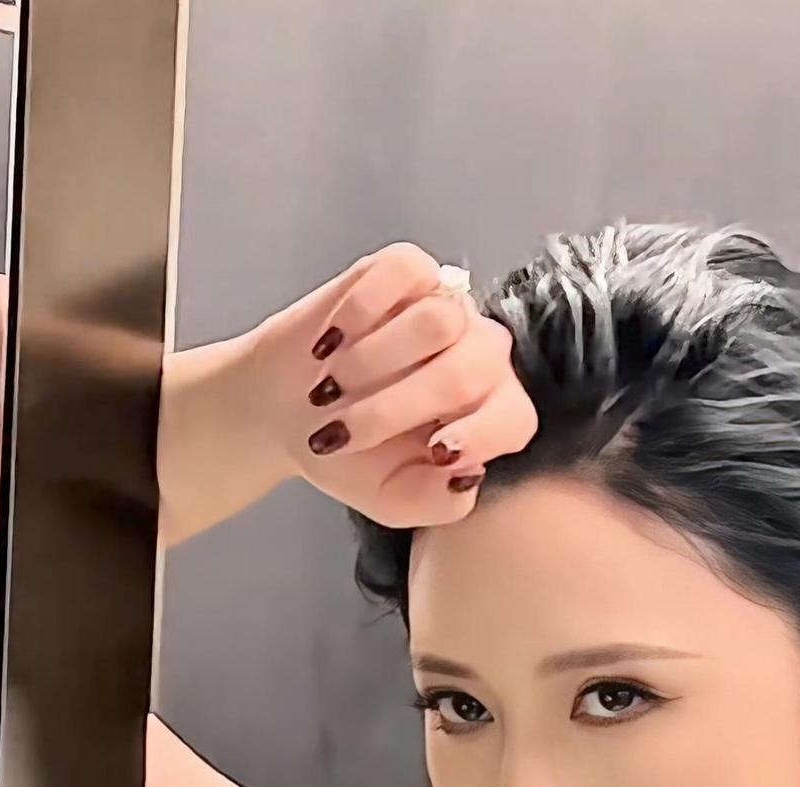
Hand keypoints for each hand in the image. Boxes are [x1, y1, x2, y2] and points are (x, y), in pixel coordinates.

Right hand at [252, 242, 537, 528]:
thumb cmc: (348, 455)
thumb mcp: (392, 500)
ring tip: (334, 385)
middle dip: (394, 410)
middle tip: (344, 430)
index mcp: (489, 414)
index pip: (515, 419)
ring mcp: (446, 307)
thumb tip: (468, 474)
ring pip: (436, 323)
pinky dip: (360, 309)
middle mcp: (479, 356)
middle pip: (465, 373)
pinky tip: (331, 340)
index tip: (433, 453)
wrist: (284, 413)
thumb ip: (437, 502)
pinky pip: (404, 271)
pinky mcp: (408, 270)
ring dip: (372, 362)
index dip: (478, 437)